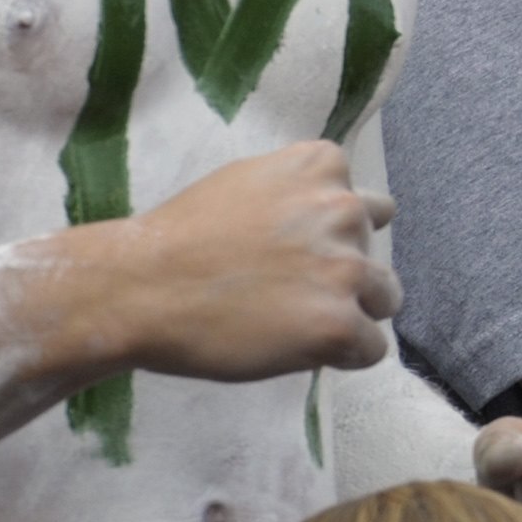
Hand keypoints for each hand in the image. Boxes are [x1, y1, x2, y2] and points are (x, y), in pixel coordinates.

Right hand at [56, 141, 398, 382]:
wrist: (137, 288)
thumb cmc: (179, 238)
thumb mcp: (246, 184)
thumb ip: (296, 194)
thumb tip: (330, 220)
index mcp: (321, 165)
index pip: (363, 205)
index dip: (328, 236)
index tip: (289, 254)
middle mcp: (344, 208)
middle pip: (375, 249)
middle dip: (342, 272)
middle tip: (288, 292)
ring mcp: (345, 267)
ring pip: (385, 298)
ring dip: (350, 313)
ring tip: (294, 323)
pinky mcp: (338, 324)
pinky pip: (371, 349)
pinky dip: (342, 356)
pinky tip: (297, 350)